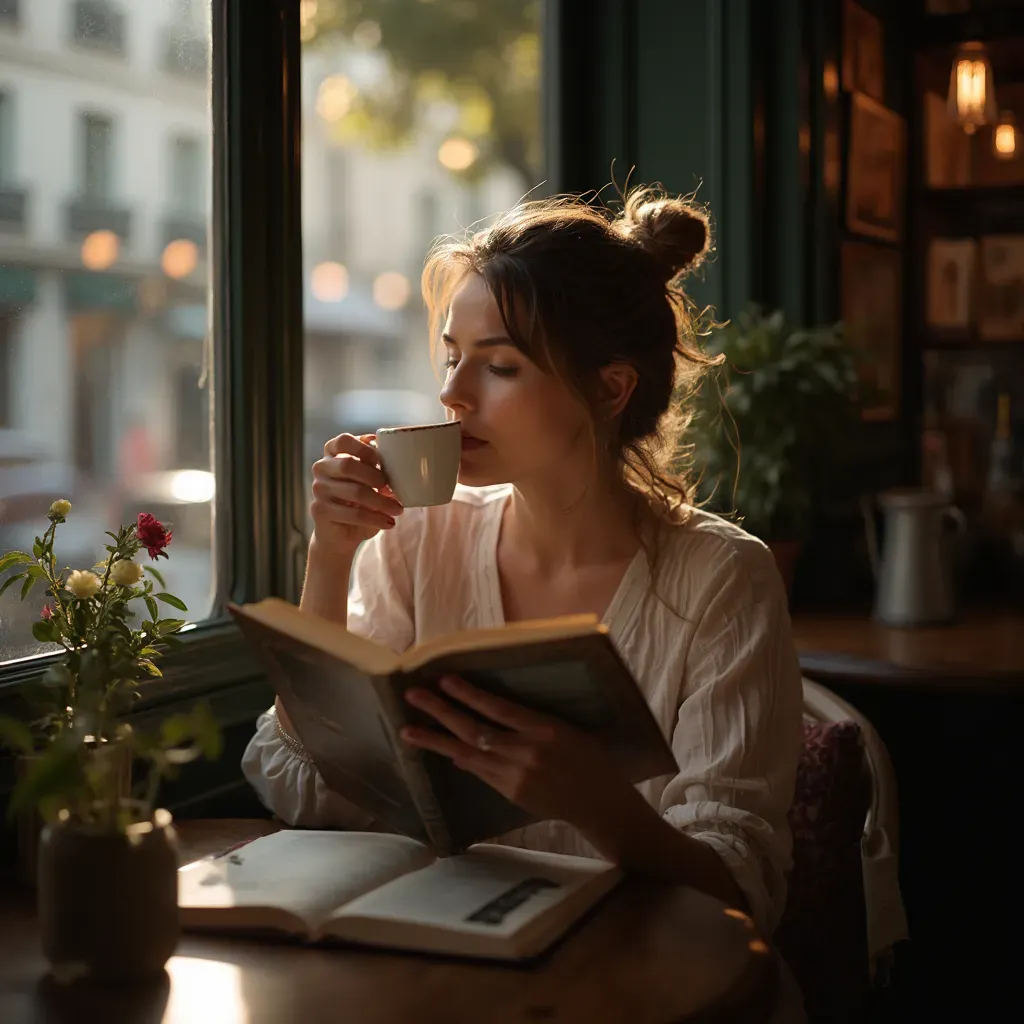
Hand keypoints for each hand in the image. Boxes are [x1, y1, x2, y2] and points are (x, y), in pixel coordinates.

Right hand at [309, 433, 403, 555]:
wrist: (340, 534)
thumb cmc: (358, 502)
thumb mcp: (370, 483)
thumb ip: (378, 470)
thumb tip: (402, 466)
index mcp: (333, 454)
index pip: (344, 440)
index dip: (364, 448)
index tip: (380, 460)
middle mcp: (322, 468)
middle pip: (348, 464)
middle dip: (374, 476)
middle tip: (390, 487)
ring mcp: (318, 489)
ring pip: (355, 491)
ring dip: (382, 502)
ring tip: (398, 509)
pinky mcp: (320, 510)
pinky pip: (354, 513)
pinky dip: (376, 519)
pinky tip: (389, 522)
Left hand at [400, 676, 636, 833]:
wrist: (598, 801)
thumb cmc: (587, 757)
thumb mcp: (564, 729)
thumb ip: (527, 722)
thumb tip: (487, 716)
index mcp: (545, 729)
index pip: (499, 708)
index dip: (470, 694)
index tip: (445, 680)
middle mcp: (526, 752)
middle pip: (474, 730)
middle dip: (440, 712)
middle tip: (412, 695)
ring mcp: (515, 775)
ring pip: (466, 754)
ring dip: (435, 740)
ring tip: (408, 730)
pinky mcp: (509, 793)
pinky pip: (478, 771)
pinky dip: (458, 758)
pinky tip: (439, 750)